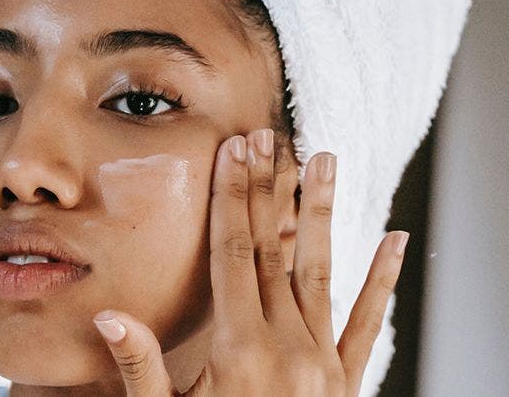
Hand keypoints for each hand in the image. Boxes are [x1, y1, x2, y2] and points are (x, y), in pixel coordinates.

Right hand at [92, 130, 409, 395]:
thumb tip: (111, 319)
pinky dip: (382, 280)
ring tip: (326, 160)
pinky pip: (366, 322)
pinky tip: (397, 240)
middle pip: (276, 250)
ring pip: (322, 271)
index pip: (235, 253)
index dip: (232, 198)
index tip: (235, 151)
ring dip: (323, 213)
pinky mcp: (347, 382)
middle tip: (270, 136)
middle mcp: (288, 346)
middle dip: (270, 189)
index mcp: (240, 349)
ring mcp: (323, 362)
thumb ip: (141, 369)